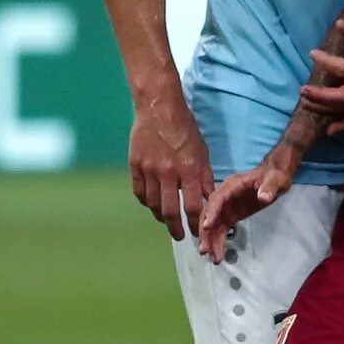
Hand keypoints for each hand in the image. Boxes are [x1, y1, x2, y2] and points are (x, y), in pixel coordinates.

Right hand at [128, 94, 212, 240]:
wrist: (159, 108)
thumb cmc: (185, 128)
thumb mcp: (202, 152)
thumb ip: (204, 178)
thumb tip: (208, 200)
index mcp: (188, 169)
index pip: (193, 206)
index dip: (195, 224)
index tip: (196, 232)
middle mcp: (168, 173)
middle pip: (170, 211)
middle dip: (175, 228)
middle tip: (179, 235)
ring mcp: (148, 169)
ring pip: (152, 204)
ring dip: (160, 216)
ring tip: (166, 220)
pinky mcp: (135, 165)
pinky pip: (139, 192)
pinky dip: (145, 201)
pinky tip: (151, 203)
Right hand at [195, 146, 298, 262]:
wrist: (275, 177)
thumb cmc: (274, 176)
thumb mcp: (275, 179)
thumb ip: (269, 188)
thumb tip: (263, 197)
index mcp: (232, 185)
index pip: (217, 198)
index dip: (211, 212)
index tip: (207, 227)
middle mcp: (224, 196)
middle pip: (210, 214)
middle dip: (206, 232)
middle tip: (205, 249)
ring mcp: (226, 207)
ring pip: (213, 225)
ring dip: (210, 241)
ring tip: (213, 258)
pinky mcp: (230, 216)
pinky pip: (220, 230)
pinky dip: (218, 242)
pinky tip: (218, 255)